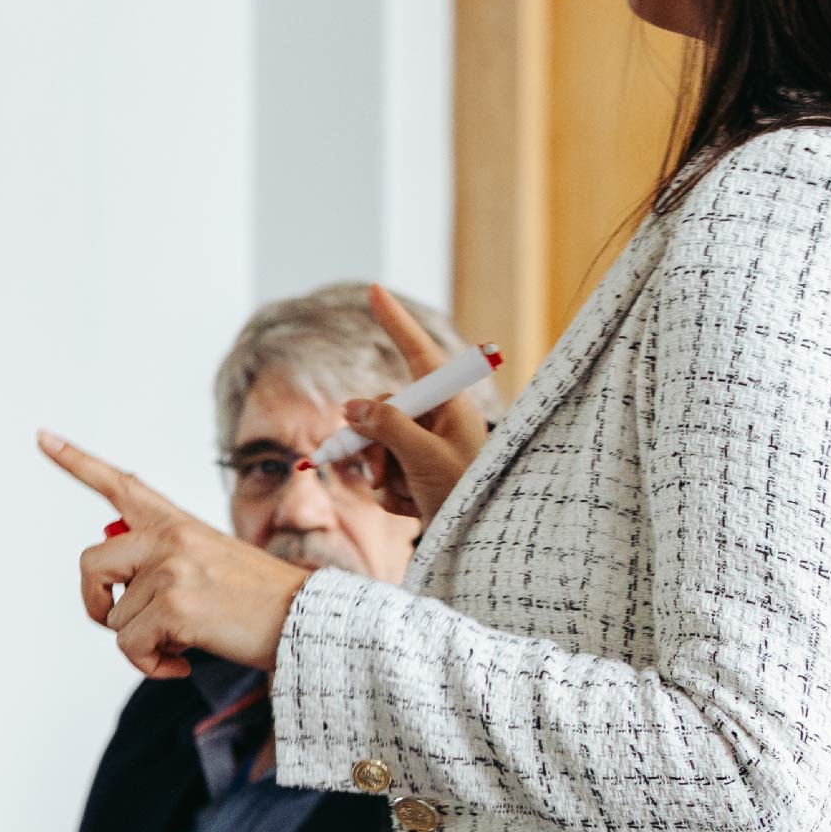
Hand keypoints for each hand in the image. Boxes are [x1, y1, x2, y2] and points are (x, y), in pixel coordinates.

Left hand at [42, 436, 308, 677]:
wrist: (305, 622)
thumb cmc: (257, 601)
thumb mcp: (210, 563)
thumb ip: (163, 564)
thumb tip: (117, 597)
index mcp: (177, 523)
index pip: (120, 484)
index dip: (76, 461)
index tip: (42, 436)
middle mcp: (168, 539)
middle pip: (90, 565)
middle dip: (96, 602)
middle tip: (124, 623)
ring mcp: (169, 570)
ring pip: (114, 618)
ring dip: (142, 642)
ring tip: (183, 641)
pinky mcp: (172, 606)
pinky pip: (130, 647)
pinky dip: (150, 664)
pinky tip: (182, 660)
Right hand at [334, 286, 496, 524]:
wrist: (478, 543)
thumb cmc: (464, 493)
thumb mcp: (423, 456)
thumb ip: (386, 425)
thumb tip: (351, 406)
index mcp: (450, 404)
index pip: (417, 352)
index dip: (394, 320)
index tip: (374, 288)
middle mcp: (436, 418)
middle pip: (380, 408)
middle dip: (374, 443)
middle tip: (382, 474)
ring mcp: (424, 444)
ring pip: (374, 442)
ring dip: (381, 472)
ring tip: (405, 496)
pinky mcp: (415, 470)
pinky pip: (380, 469)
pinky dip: (388, 491)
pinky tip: (410, 507)